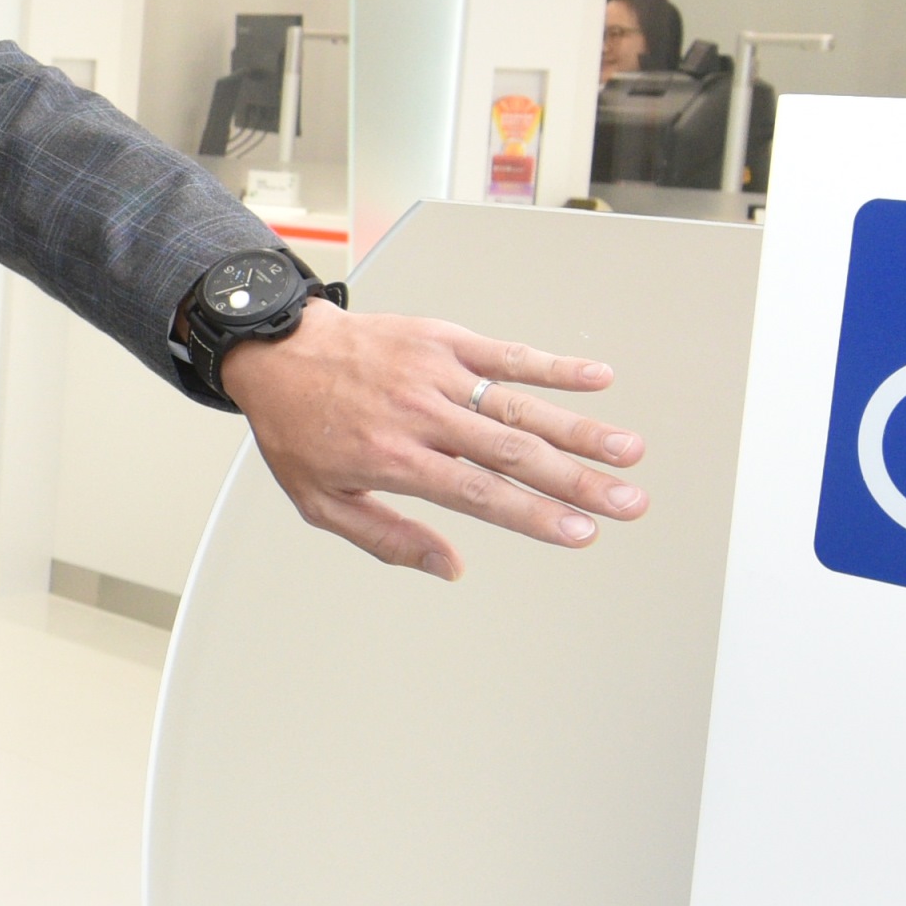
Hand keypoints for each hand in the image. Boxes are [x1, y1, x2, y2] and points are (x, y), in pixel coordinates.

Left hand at [223, 305, 651, 581]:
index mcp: (393, 457)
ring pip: (519, 403)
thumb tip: (450, 567)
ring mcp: (434, 371)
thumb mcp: (322, 502)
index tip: (582, 533)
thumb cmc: (298, 429)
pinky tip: (598, 377)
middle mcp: (420, 414)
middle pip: (513, 452)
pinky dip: (552, 365)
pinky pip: (505, 353)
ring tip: (629, 451)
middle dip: (577, 481)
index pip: (479, 493)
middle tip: (629, 503)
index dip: (535, 516)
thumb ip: (388, 538)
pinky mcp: (441, 338)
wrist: (276, 352)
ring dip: (580, 428)